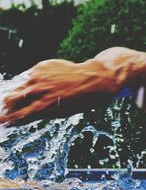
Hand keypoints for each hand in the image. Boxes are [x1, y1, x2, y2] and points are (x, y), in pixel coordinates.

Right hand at [0, 58, 119, 126]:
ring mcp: (37, 78)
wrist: (93, 80)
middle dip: (6, 105)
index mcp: (42, 107)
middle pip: (10, 99)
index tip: (2, 122)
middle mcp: (37, 92)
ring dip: (16, 93)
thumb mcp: (60, 113)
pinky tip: (42, 83)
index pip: (16, 115)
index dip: (6, 120)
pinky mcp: (40, 67)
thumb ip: (40, 113)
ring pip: (17, 86)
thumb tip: (22, 116)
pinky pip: (29, 76)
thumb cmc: (78, 100)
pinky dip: (31, 81)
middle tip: (6, 108)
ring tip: (22, 97)